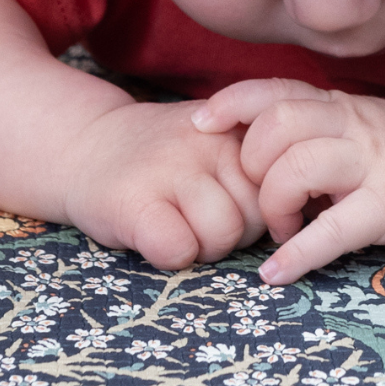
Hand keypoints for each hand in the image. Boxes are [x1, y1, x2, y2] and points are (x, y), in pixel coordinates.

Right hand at [65, 102, 264, 269]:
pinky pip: (179, 249)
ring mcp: (170, 167)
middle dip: (235, 233)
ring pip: (224, 234)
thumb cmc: (164, 161)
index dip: (261, 212)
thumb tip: (299, 220)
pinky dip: (170, 256)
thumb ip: (258, 168)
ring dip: (203, 248)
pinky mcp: (135, 200)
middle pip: (258, 217)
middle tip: (196, 218)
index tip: (231, 206)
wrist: (85, 145)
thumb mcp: (217, 144)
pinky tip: (153, 236)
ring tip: (177, 226)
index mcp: (236, 129)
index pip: (282, 190)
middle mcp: (208, 142)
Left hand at [192, 80, 384, 285]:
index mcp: (338, 107)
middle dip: (252, 167)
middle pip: (276, 125)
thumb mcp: (358, 126)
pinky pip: (333, 228)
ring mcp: (372, 165)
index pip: (274, 91)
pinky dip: (298, 254)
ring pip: (297, 168)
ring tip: (280, 232)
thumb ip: (313, 126)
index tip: (199, 123)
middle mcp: (351, 127)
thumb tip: (249, 144)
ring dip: (273, 207)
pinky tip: (277, 273)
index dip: (231, 103)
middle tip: (262, 201)